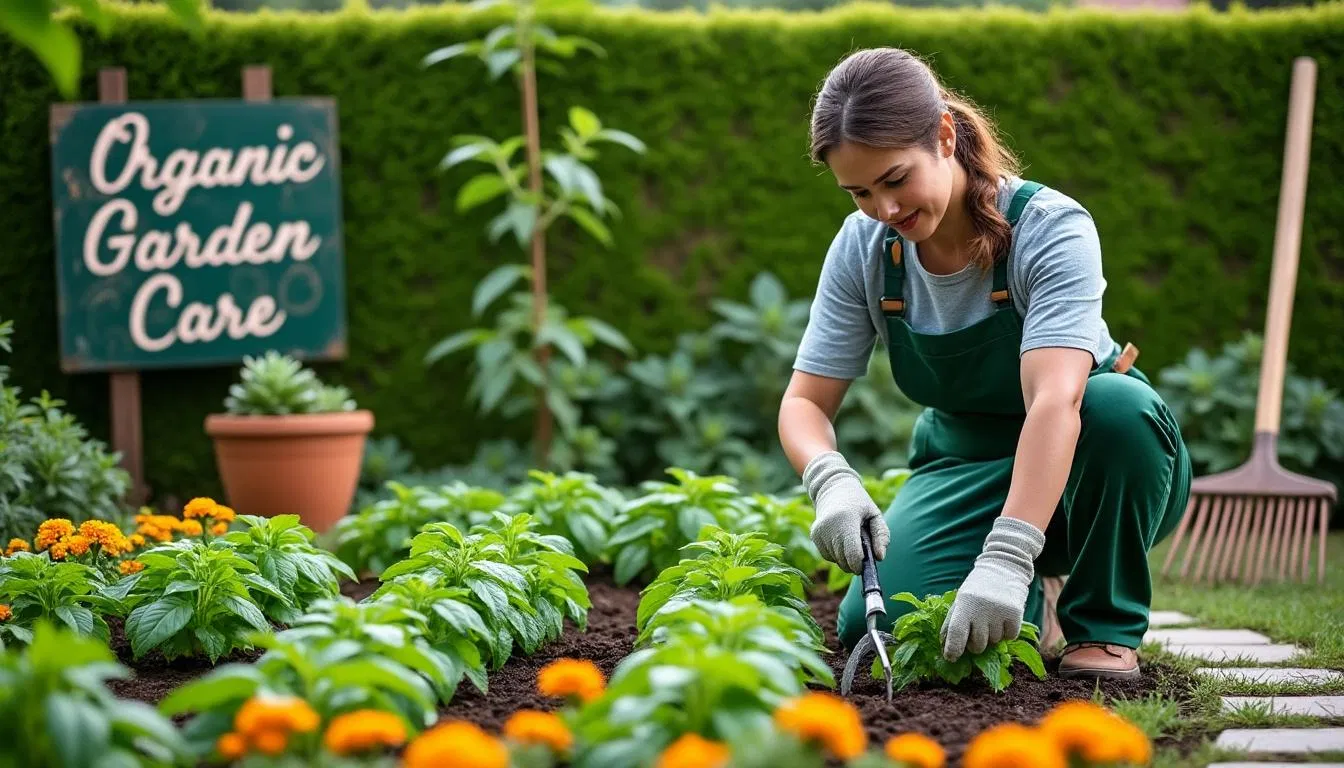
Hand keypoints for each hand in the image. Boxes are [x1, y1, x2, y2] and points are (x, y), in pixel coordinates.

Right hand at [802, 451, 889, 573]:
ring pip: (836, 560)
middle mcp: (829, 526)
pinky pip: (827, 556)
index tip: (865, 565)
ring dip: (845, 557)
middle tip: (861, 550)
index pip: (852, 554)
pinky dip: (836, 554)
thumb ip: (881, 536)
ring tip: (851, 540)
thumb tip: (880, 558)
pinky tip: (841, 539)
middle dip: (854, 562)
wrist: (833, 488)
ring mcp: (819, 531)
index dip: (860, 564)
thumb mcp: (875, 515)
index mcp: (847, 520)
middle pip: (843, 560)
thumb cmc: (859, 503)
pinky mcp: (814, 535)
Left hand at [940, 516, 1044, 660]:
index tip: (950, 658)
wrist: (1004, 567)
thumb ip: (952, 622)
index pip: (956, 633)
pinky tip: (1003, 617)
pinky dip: (1006, 632)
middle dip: (976, 644)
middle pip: (977, 646)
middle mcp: (981, 609)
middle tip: (977, 630)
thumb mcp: (960, 600)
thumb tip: (945, 647)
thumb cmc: (977, 588)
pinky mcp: (1016, 615)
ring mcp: (999, 613)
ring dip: (992, 636)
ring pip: (994, 642)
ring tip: (991, 617)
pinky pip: (1010, 637)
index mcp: (964, 604)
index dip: (952, 649)